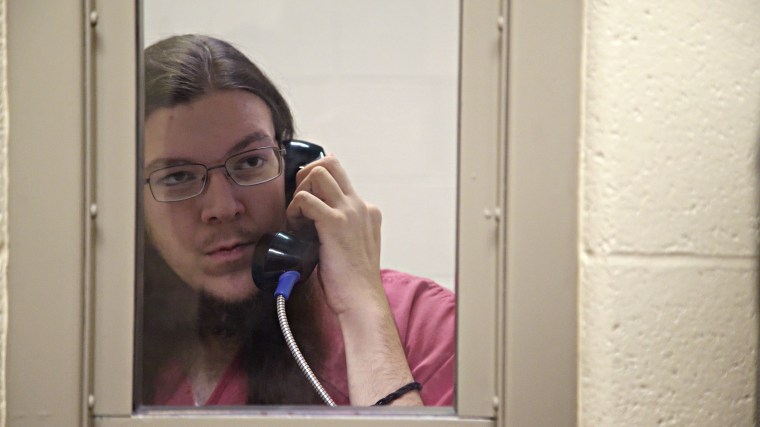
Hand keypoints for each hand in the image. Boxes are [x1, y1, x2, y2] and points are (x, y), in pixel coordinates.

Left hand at [285, 154, 383, 316]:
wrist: (361, 300)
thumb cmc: (352, 281)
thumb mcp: (352, 248)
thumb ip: (340, 231)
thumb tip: (314, 224)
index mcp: (367, 211)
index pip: (339, 179)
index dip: (317, 189)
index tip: (306, 208)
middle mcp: (360, 205)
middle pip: (331, 164)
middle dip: (306, 175)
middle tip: (298, 202)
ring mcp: (349, 211)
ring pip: (318, 173)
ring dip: (300, 190)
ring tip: (297, 216)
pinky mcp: (335, 222)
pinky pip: (305, 199)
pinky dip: (294, 209)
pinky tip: (295, 228)